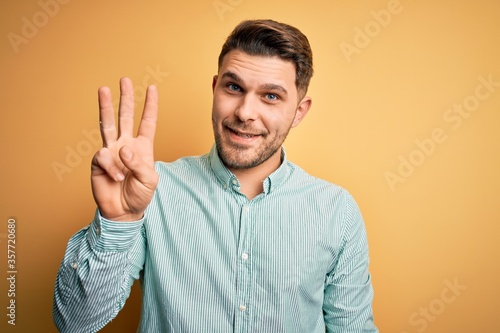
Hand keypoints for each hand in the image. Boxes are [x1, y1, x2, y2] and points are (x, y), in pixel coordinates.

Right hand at [91, 77, 158, 220]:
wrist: (123, 211)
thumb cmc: (140, 195)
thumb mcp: (150, 180)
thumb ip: (139, 163)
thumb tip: (123, 148)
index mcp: (143, 147)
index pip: (147, 122)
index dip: (150, 106)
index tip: (152, 88)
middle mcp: (126, 144)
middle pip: (125, 116)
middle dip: (126, 98)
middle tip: (125, 80)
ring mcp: (112, 151)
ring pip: (107, 124)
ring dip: (106, 107)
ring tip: (104, 89)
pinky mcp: (99, 161)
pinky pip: (104, 156)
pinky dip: (112, 167)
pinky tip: (116, 177)